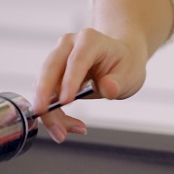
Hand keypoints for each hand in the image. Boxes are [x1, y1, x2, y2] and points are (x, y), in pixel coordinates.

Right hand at [33, 28, 148, 142]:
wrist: (120, 59)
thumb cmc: (125, 65)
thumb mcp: (130, 76)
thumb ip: (118, 83)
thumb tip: (108, 89)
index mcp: (90, 40)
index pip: (77, 60)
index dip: (69, 80)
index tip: (65, 101)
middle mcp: (69, 44)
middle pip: (51, 69)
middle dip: (45, 96)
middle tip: (46, 117)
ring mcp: (58, 57)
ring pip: (43, 84)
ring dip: (48, 111)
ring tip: (63, 133)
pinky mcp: (52, 72)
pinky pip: (46, 93)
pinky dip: (52, 112)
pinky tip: (64, 127)